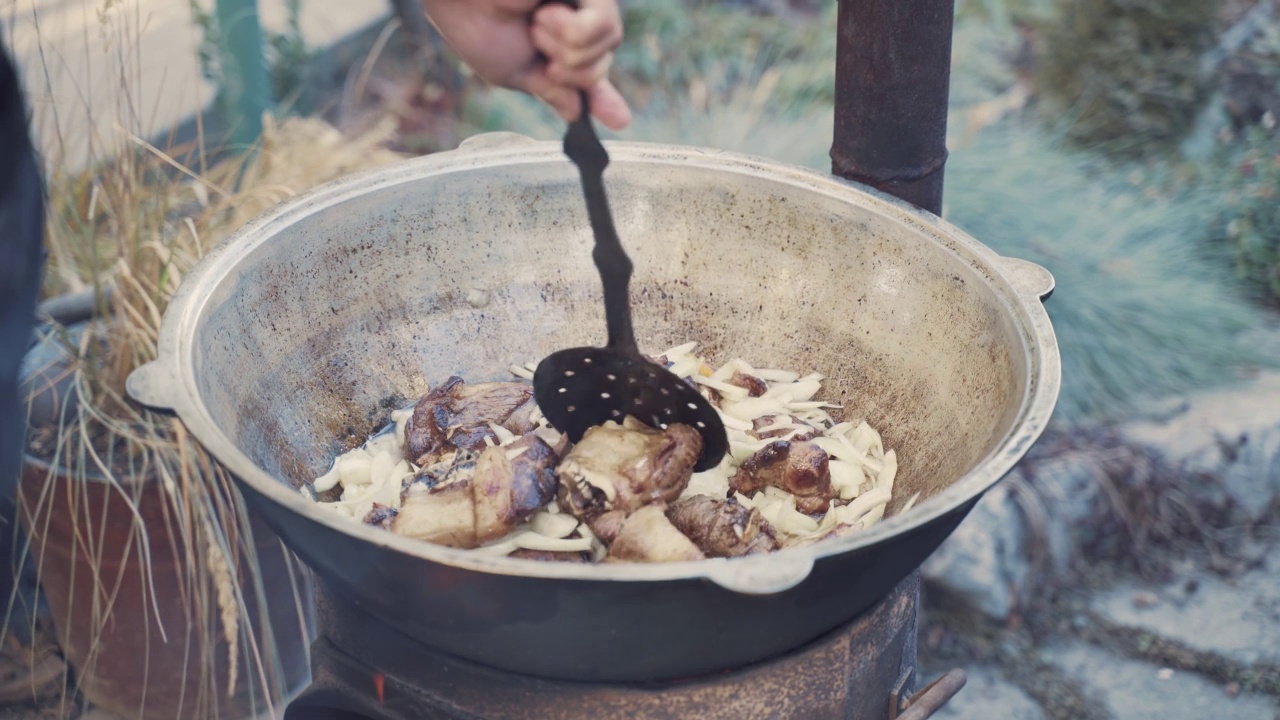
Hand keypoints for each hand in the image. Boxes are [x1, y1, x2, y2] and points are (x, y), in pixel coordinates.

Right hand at [422, 0, 630, 129]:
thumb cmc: (475, 22)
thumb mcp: (515, 72)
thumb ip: (551, 91)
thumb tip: (576, 114)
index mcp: (556, 43)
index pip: (589, 75)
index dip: (604, 100)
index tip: (620, 120)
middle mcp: (575, 20)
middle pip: (600, 67)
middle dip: (566, 69)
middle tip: (534, 43)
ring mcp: (584, 2)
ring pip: (607, 48)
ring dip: (564, 46)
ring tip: (535, 21)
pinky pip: (602, 27)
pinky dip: (571, 29)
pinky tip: (544, 9)